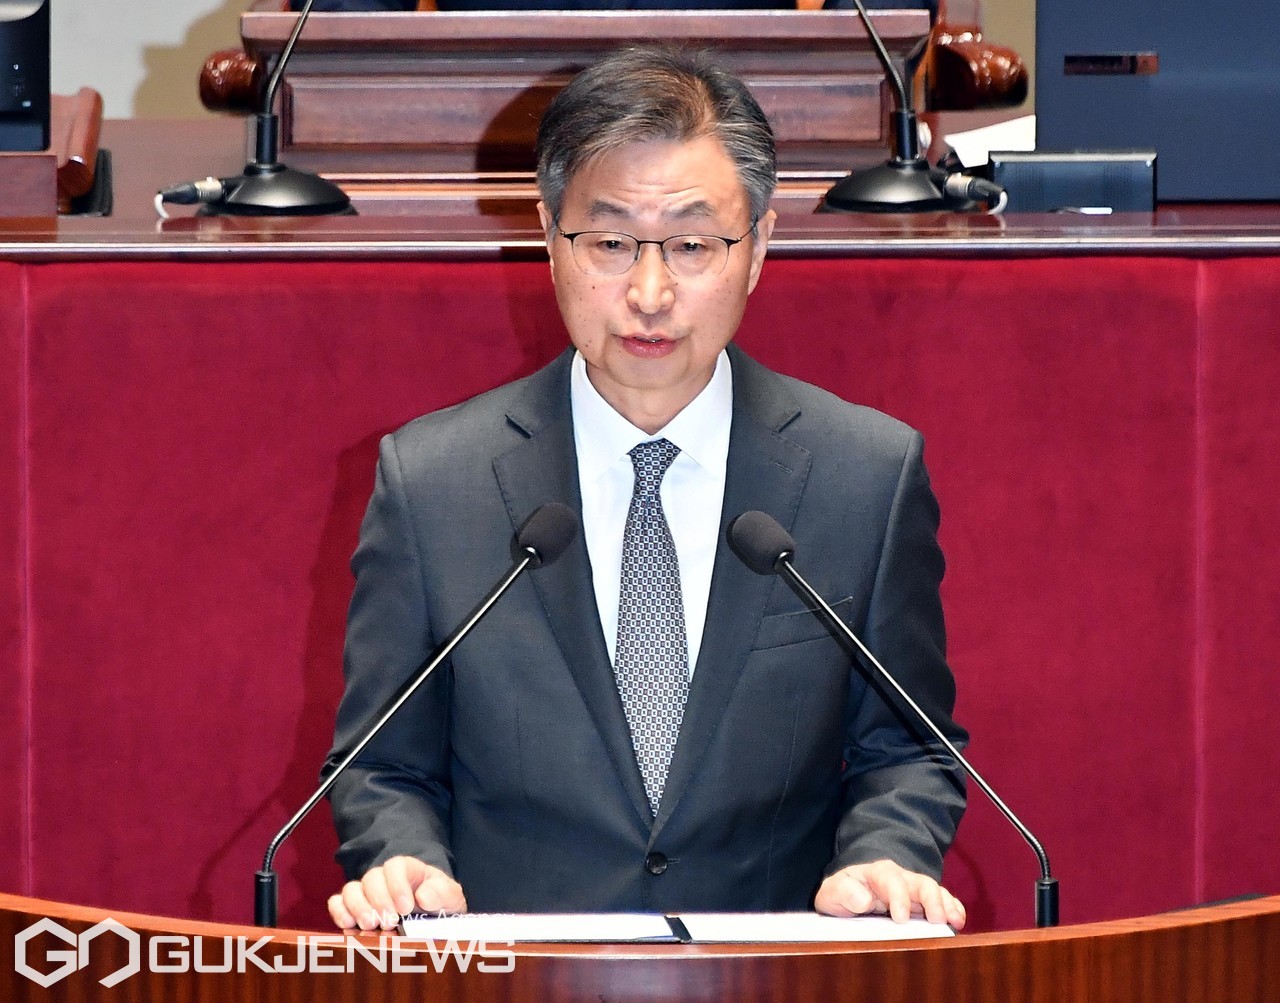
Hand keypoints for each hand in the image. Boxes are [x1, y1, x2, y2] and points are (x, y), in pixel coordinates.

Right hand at [327, 855, 466, 930]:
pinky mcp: (352, 909)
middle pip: (372, 878)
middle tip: (389, 922)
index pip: (396, 866)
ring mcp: (366, 893)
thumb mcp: (450, 897)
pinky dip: (339, 912)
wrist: (431, 918)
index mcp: (408, 870)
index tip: (405, 908)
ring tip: (370, 926)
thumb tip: (424, 897)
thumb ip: (443, 893)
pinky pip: (337, 903)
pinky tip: (349, 925)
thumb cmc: (439, 904)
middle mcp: (383, 878)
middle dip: (378, 900)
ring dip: (358, 907)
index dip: (397, 885)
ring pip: (351, 889)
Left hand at [815, 859, 965, 929]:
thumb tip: (863, 900)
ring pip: (935, 890)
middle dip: (931, 899)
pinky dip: (953, 908)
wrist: (852, 889)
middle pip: (920, 882)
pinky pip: (943, 900)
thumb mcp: (833, 891)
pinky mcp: (924, 901)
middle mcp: (900, 878)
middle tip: (937, 920)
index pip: (890, 880)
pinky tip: (958, 920)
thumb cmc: (844, 891)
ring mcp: (914, 888)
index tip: (901, 919)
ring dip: (946, 905)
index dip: (898, 898)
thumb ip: (843, 892)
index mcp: (876, 874)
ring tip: (954, 921)